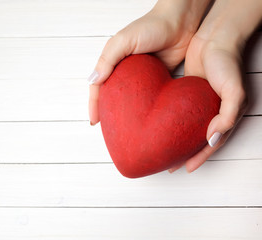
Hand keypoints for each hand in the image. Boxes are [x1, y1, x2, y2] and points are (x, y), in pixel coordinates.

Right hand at [88, 0, 211, 124]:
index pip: (99, 87)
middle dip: (109, 115)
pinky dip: (146, 112)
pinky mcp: (159, 83)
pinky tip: (146, 122)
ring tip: (125, 132)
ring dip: (127, 117)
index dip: (95, 104)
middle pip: (114, 98)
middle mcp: (127, 74)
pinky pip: (150, 101)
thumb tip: (93, 80)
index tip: (94, 121)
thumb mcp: (123, 40)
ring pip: (131, 103)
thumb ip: (108, 59)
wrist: (181, 22)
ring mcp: (143, 80)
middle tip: (109, 131)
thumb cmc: (151, 25)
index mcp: (115, 64)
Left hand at [168, 0, 261, 172]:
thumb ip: (227, 117)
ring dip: (176, 140)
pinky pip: (178, 112)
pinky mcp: (187, 93)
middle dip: (184, 153)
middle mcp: (210, 111)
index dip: (199, 157)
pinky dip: (170, 122)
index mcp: (223, 115)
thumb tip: (212, 139)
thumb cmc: (227, 62)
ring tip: (161, 150)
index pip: (211, 143)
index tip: (185, 169)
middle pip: (197, 139)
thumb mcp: (235, 91)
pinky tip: (158, 126)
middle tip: (169, 164)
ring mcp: (199, 103)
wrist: (215, 38)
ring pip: (186, 128)